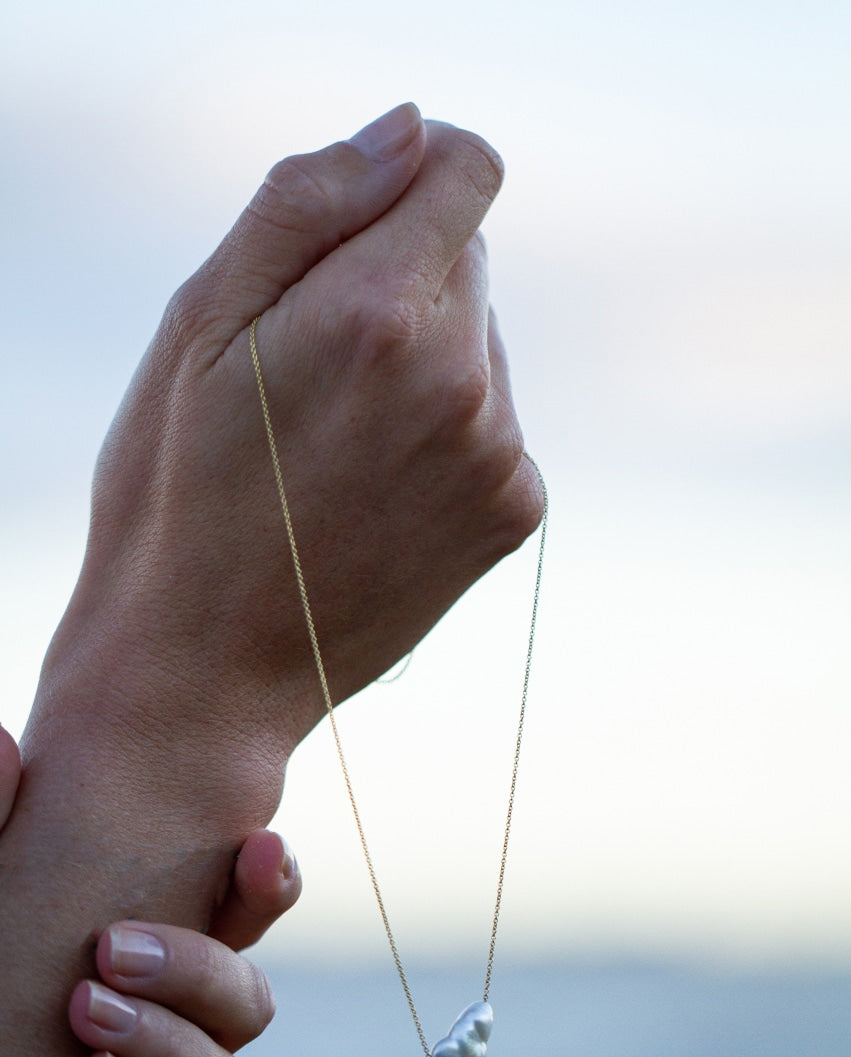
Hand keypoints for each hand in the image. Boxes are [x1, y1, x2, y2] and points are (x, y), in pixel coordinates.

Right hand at [47, 102, 542, 820]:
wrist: (207, 668)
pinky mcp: (515, 512)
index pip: (468, 169)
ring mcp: (499, 454)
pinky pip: (496, 423)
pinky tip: (375, 491)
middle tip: (311, 374)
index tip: (368, 224)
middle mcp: (463, 380)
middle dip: (400, 287)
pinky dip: (448, 435)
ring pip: (483, 346)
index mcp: (377, 314)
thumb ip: (306, 202)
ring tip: (335, 446)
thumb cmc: (177, 494)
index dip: (419, 177)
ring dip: (424, 367)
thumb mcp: (198, 326)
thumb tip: (412, 132)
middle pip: (469, 263)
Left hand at [68, 855, 297, 1056]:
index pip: (241, 919)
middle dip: (201, 969)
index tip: (258, 845)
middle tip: (114, 949)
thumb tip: (4, 745)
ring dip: (169, 1043)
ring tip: (87, 1017)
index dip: (269, 885)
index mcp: (151, 967)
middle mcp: (172, 1037)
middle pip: (249, 999)